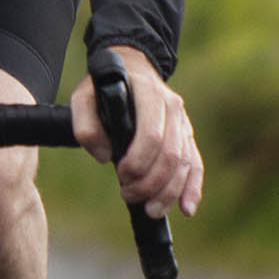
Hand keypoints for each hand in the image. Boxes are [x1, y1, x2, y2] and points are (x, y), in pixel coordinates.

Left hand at [71, 43, 203, 216]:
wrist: (131, 69)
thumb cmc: (104, 87)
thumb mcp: (84, 97)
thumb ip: (86, 126)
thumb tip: (105, 156)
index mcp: (150, 95)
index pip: (152, 135)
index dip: (138, 162)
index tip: (121, 175)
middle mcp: (173, 108)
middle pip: (171, 155)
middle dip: (151, 183)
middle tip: (129, 195)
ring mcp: (183, 123)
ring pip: (184, 164)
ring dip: (168, 192)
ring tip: (150, 210)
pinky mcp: (186, 137)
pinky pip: (195, 164)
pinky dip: (193, 188)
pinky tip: (186, 208)